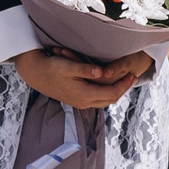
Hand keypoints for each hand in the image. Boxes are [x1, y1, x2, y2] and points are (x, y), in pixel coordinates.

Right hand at [15, 47, 150, 110]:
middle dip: (123, 89)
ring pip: (105, 101)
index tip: (133, 74)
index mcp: (84, 94)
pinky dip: (107, 93)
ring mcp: (79, 103)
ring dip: (116, 91)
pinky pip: (98, 100)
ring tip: (124, 81)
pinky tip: (108, 84)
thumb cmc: (51, 67)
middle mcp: (84, 102)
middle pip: (111, 99)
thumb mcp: (69, 66)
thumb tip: (103, 72)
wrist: (35, 73)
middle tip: (133, 77)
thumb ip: (86, 69)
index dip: (125, 84)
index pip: (112, 92)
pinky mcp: (76, 100)